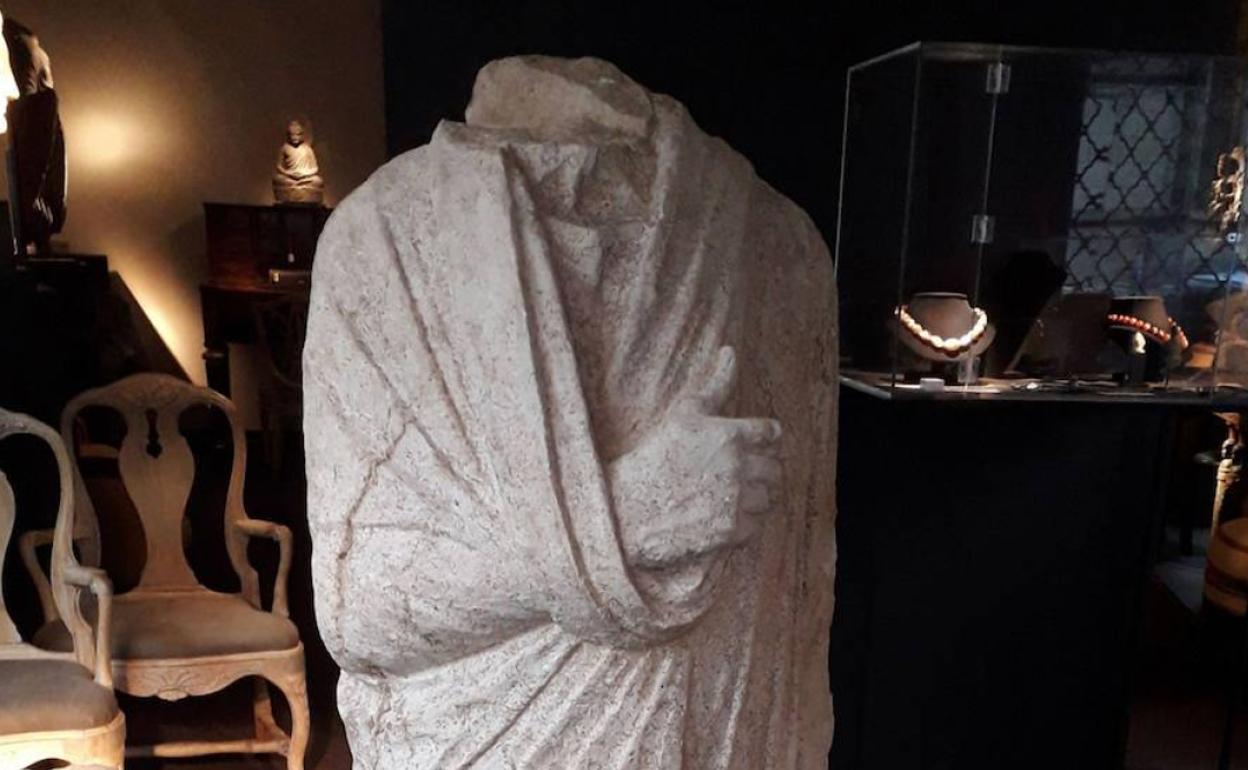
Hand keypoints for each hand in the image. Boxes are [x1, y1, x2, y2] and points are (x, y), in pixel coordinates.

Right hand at [610, 346, 782, 569]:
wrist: (627, 507)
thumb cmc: (653, 455)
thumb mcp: (683, 414)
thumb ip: (716, 384)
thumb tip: (730, 351)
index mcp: (729, 434)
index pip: (771, 433)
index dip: (764, 440)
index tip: (751, 447)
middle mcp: (738, 466)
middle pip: (775, 468)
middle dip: (760, 471)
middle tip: (734, 476)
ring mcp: (736, 499)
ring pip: (768, 498)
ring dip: (753, 498)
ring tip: (723, 498)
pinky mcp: (732, 530)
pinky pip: (756, 525)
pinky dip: (743, 524)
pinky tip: (718, 516)